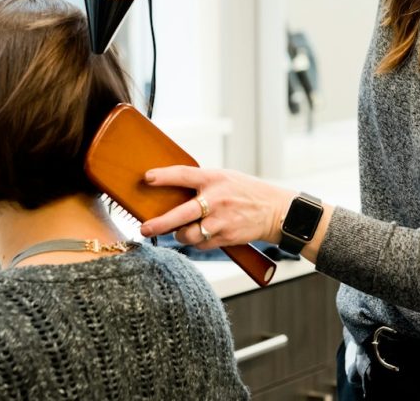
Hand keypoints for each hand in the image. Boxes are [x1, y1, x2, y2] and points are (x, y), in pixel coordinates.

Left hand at [139, 165, 294, 247]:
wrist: (274, 210)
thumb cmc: (246, 191)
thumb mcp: (226, 178)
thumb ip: (203, 183)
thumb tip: (172, 191)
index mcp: (215, 178)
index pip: (184, 175)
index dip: (164, 176)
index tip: (147, 178)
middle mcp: (216, 199)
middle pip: (181, 214)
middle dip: (159, 224)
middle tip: (144, 228)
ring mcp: (221, 220)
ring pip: (189, 235)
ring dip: (180, 235)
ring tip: (179, 232)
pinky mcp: (225, 237)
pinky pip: (201, 245)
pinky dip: (197, 242)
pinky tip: (203, 235)